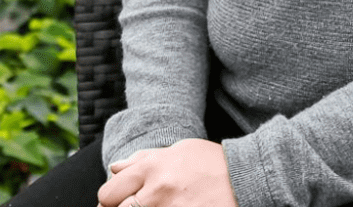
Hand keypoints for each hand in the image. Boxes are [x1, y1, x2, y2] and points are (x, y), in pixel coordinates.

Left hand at [97, 138, 237, 206]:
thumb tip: (114, 168)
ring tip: (156, 205)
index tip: (118, 202)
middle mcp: (156, 191)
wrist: (244, 178)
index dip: (109, 200)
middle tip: (133, 206)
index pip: (108, 193)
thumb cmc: (211, 163)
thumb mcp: (177, 151)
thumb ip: (142, 160)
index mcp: (151, 168)